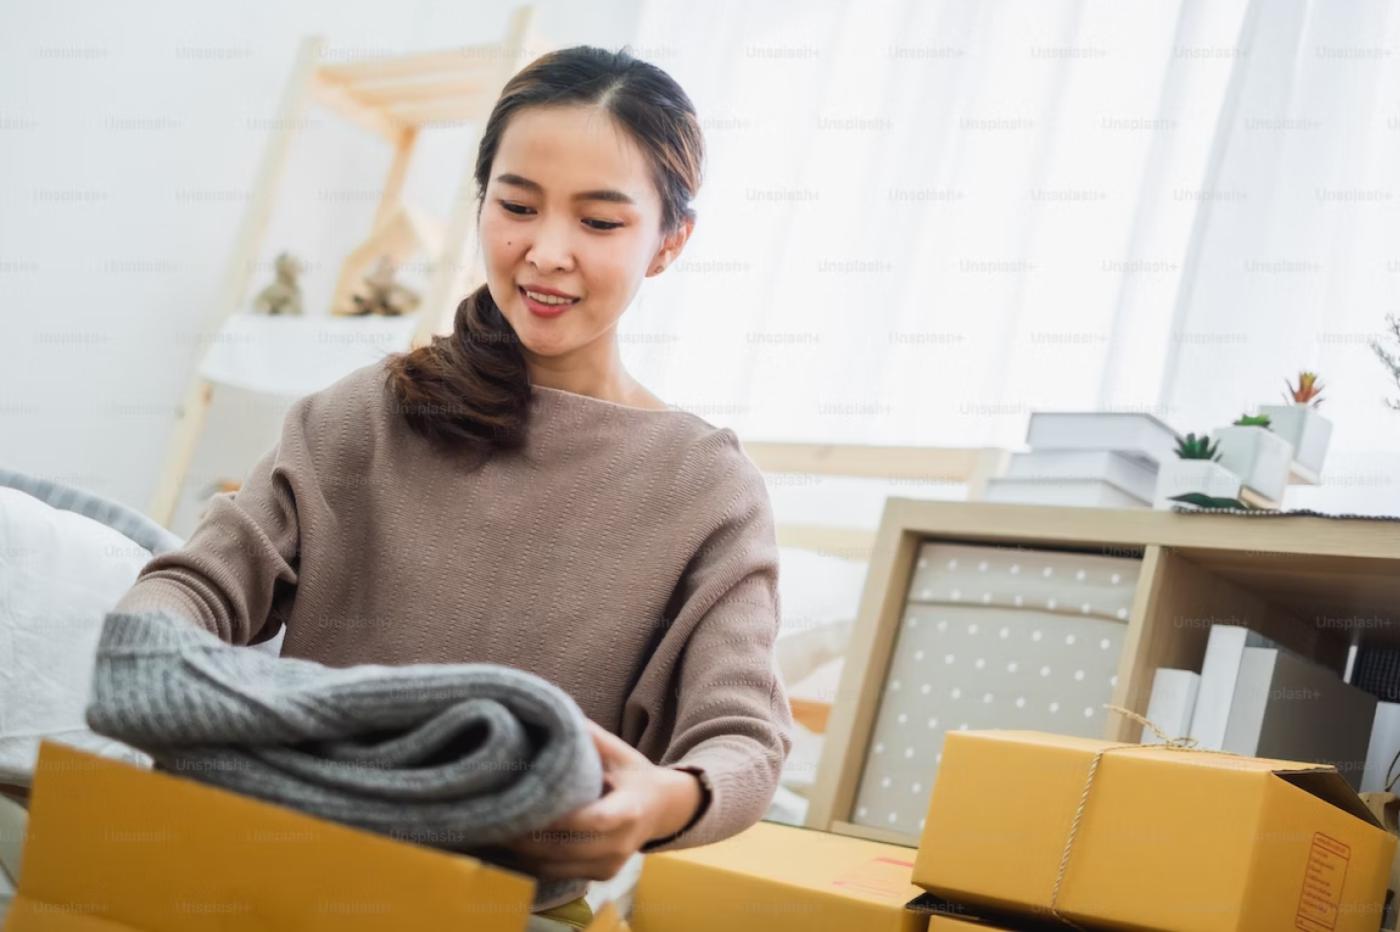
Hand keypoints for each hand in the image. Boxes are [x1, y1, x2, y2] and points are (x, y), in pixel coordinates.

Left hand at [502, 719, 702, 880]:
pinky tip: (509, 847)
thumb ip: (588, 737)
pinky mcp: (600, 877)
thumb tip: (552, 712)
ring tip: (493, 833)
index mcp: (629, 810)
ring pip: (557, 867)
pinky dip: (532, 863)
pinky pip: (559, 874)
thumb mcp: (618, 752)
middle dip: (528, 838)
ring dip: (523, 855)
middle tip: (493, 819)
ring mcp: (611, 865)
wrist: (663, 809)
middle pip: (567, 849)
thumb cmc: (634, 775)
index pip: (593, 820)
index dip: (560, 820)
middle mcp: (621, 844)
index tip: (526, 806)